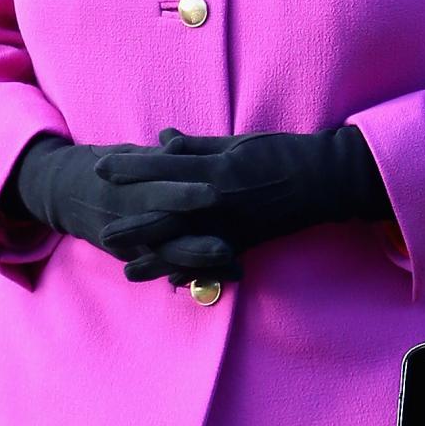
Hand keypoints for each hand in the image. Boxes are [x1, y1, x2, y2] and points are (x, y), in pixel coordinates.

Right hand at [8, 134, 241, 283]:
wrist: (66, 196)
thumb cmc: (108, 167)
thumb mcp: (128, 156)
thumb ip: (156, 155)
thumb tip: (177, 142)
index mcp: (124, 190)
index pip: (156, 193)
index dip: (183, 195)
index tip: (214, 193)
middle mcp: (126, 223)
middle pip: (162, 238)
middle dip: (193, 245)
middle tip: (226, 248)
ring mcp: (131, 245)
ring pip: (166, 260)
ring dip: (200, 265)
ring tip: (233, 265)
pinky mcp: (136, 258)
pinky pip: (169, 269)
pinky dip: (196, 273)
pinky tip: (228, 274)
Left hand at [95, 124, 391, 258]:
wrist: (325, 179)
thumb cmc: (282, 154)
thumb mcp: (238, 144)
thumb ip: (198, 147)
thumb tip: (162, 141)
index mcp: (215, 168)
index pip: (162, 167)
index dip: (130, 168)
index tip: (100, 167)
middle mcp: (218, 199)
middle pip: (165, 213)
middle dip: (133, 223)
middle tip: (101, 233)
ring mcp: (231, 224)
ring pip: (184, 244)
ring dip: (155, 259)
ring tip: (127, 270)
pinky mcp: (246, 242)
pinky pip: (212, 261)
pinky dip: (192, 272)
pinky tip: (172, 284)